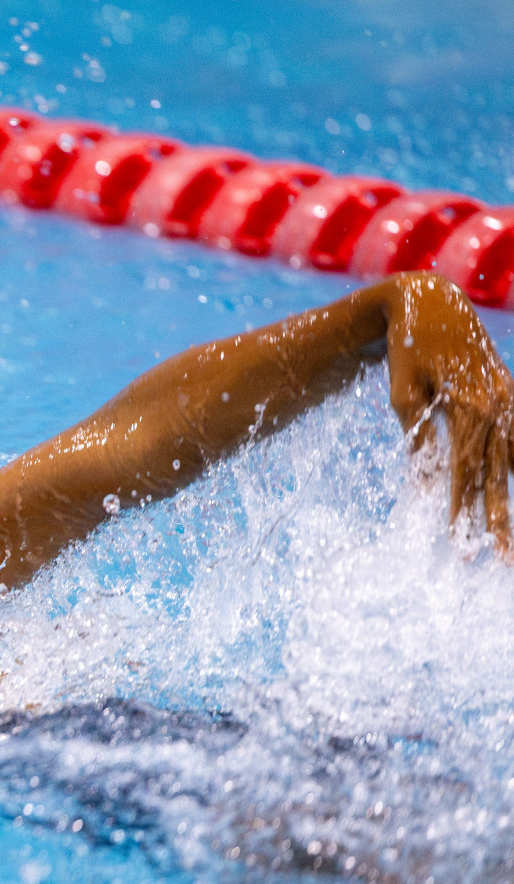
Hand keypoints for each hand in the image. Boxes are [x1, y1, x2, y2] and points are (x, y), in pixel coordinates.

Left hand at [382, 272, 513, 549]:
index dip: (462, 509)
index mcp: (470, 407)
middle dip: (497, 519)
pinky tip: (510, 485)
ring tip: (508, 537)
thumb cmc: (407, 349)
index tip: (459, 543)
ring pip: (512, 458)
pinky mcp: (509, 389)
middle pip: (498, 473)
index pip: (466, 471)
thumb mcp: (404, 394)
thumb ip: (419, 439)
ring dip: (510, 497)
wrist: (428, 300)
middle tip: (499, 559)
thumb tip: (424, 489)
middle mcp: (498, 404)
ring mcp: (509, 396)